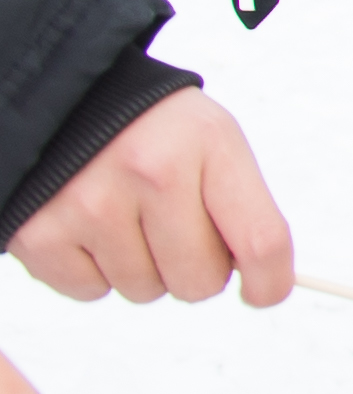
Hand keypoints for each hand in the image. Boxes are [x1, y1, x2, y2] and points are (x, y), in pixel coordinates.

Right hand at [12, 87, 293, 305]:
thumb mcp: (211, 139)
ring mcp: (89, 205)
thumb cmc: (152, 129)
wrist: (64, 100)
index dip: (270, 282)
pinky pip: (91, 291)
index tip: (264, 293)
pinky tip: (92, 227)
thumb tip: (262, 279)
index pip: (260, 239)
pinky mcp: (40, 235)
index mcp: (208, 143)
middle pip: (199, 281)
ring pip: (144, 291)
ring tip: (128, 216)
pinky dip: (95, 271)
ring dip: (143, 267)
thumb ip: (242, 205)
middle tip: (178, 230)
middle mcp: (149, 173)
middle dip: (196, 268)